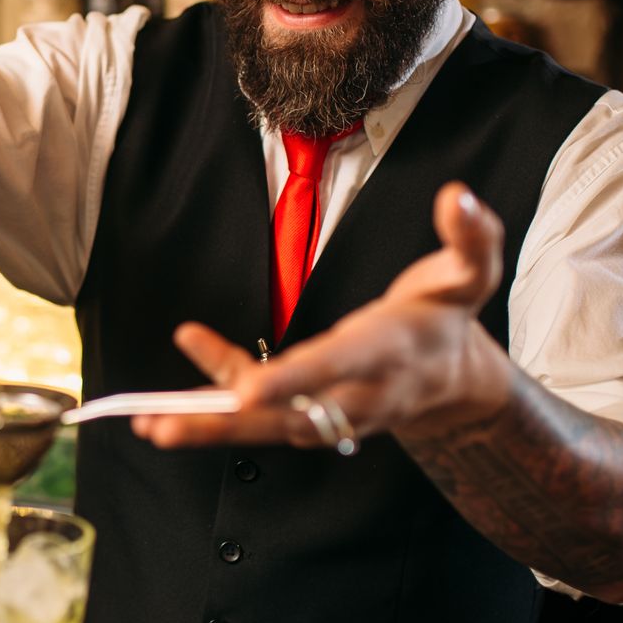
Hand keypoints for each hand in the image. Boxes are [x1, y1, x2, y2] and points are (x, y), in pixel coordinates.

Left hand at [132, 183, 513, 448]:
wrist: (455, 384)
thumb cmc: (448, 316)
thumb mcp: (472, 273)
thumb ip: (471, 237)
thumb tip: (458, 195)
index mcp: (390, 352)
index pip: (336, 365)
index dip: (294, 379)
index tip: (249, 391)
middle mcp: (357, 394)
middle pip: (287, 413)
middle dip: (228, 421)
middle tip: (167, 425)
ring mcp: (331, 416)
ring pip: (264, 427)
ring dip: (206, 427)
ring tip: (149, 426)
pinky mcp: (308, 420)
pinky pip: (257, 417)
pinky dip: (213, 410)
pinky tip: (162, 407)